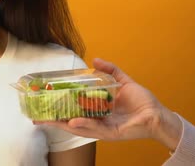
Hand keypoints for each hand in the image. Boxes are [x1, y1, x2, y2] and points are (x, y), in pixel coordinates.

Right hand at [34, 58, 181, 149]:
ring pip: (79, 128)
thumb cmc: (142, 102)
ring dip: (64, 124)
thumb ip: (110, 70)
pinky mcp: (111, 134)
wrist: (158, 114)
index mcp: (97, 111)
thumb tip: (95, 60)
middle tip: (37, 116)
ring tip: (49, 119)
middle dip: (54, 120)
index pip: (74, 110)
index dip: (59, 108)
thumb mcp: (122, 82)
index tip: (44, 103)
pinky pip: (95, 129)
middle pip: (70, 122)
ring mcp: (103, 129)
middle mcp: (97, 121)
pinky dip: (83, 125)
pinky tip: (73, 121)